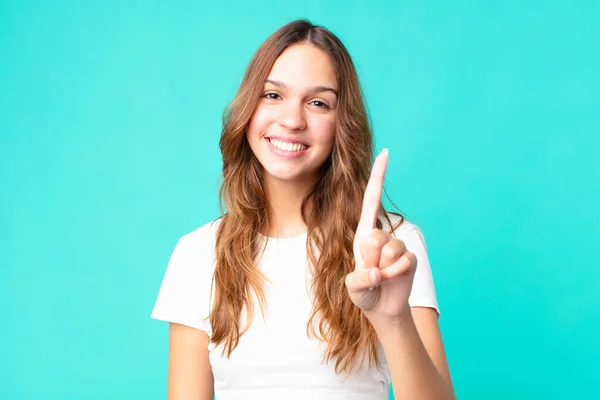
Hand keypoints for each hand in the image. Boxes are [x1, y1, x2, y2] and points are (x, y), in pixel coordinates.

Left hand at [345, 149, 417, 321]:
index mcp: (363, 233)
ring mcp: (397, 246)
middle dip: (370, 258)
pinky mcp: (410, 258)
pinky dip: (395, 274)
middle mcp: (381, 236)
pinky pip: (404, 261)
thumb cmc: (363, 293)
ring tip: (380, 278)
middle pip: (376, 236)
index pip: (371, 200)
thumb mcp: (353, 287)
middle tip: (370, 271)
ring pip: (391, 249)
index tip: (385, 153)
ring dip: (383, 269)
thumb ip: (359, 279)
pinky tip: (392, 280)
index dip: (378, 177)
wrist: (382, 309)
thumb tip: (376, 272)